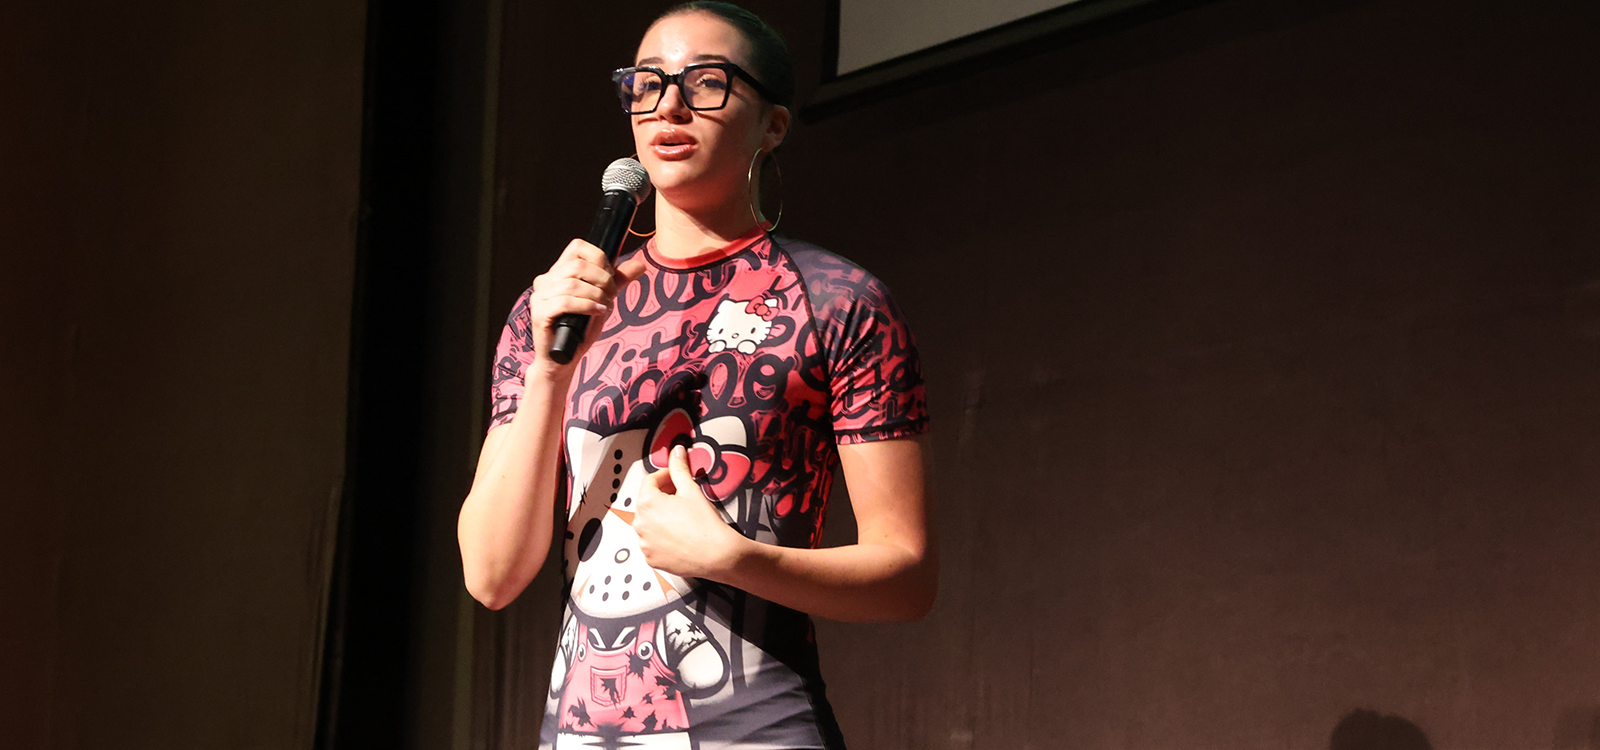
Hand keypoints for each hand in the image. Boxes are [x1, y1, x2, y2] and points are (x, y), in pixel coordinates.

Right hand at [526, 239, 646, 378]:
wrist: (564, 359)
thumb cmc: (580, 329)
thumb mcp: (602, 300)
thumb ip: (617, 281)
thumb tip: (640, 264)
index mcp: (558, 272)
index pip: (577, 247)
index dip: (598, 257)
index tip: (610, 275)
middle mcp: (545, 281)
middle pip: (577, 265)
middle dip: (602, 279)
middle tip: (612, 295)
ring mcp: (540, 297)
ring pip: (572, 284)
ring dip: (596, 295)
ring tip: (605, 307)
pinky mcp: (539, 313)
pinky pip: (565, 302)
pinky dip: (587, 306)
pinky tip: (597, 312)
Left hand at [635, 444, 748, 579]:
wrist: (718, 556)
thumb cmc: (705, 526)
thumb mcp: (691, 490)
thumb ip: (679, 468)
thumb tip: (676, 452)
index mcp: (647, 504)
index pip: (650, 480)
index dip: (665, 475)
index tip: (675, 477)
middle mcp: (640, 524)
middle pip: (648, 502)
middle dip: (663, 497)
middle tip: (682, 497)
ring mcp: (645, 543)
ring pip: (649, 523)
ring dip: (661, 517)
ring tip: (682, 518)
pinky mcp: (651, 558)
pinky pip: (652, 542)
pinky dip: (662, 537)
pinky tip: (679, 535)